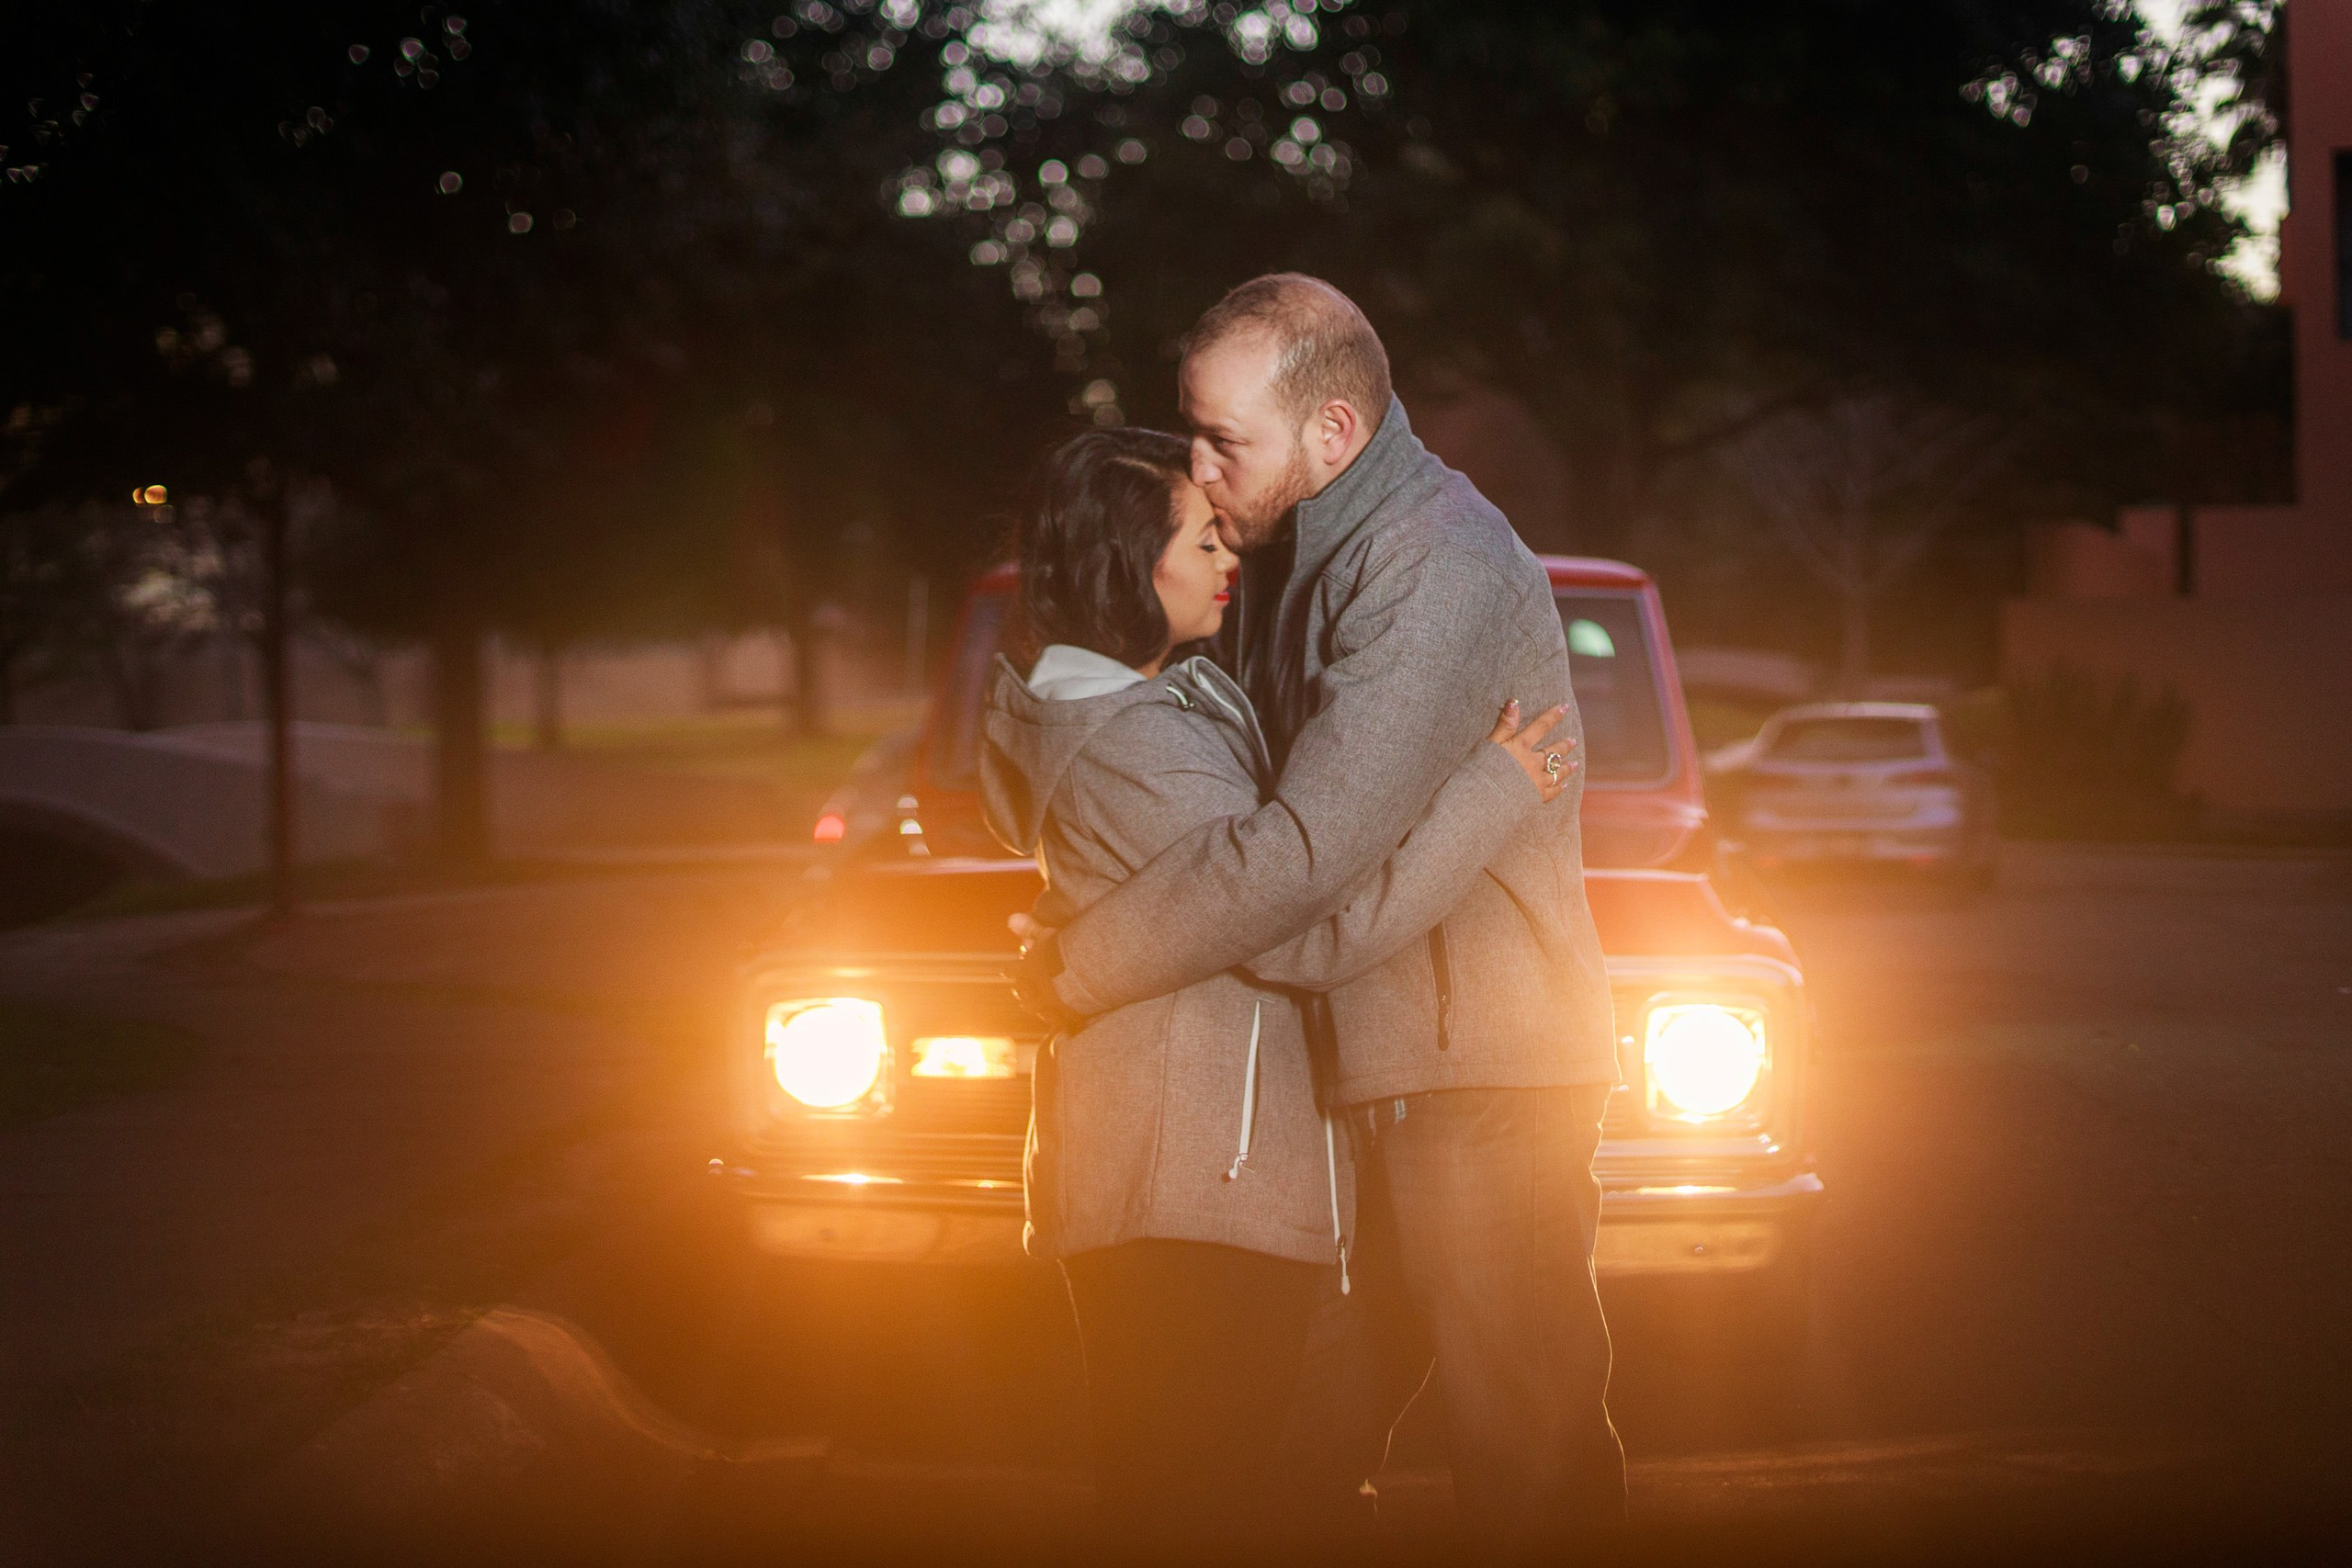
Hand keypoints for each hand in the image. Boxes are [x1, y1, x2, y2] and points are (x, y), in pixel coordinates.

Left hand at [1005, 916, 1081, 1031]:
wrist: (1086, 969)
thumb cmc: (1065, 948)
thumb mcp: (1046, 934)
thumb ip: (1030, 927)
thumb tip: (1011, 918)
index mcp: (1030, 969)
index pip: (1013, 969)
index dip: (1009, 970)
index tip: (1004, 971)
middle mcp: (1037, 989)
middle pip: (1024, 992)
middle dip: (1022, 992)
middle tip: (1021, 992)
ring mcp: (1051, 1003)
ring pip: (1038, 1009)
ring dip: (1036, 1008)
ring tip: (1039, 1009)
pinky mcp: (1069, 1013)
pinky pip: (1062, 1020)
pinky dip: (1061, 1020)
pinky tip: (1063, 1023)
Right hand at [1490, 699, 1578, 802]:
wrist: (1486, 798)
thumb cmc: (1484, 769)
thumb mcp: (1492, 743)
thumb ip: (1504, 724)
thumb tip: (1514, 702)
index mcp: (1521, 747)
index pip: (1540, 727)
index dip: (1553, 716)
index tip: (1565, 708)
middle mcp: (1533, 763)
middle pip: (1552, 752)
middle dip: (1564, 745)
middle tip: (1573, 741)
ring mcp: (1536, 781)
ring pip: (1556, 772)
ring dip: (1565, 767)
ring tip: (1574, 763)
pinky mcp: (1535, 797)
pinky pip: (1552, 792)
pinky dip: (1559, 788)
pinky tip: (1563, 786)